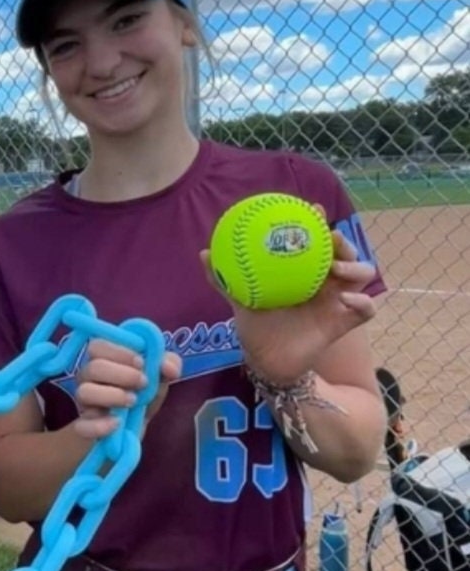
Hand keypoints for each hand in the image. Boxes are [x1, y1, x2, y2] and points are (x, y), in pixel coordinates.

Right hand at [73, 340, 181, 439]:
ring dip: (112, 395)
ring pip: (84, 393)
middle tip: (144, 383)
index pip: (98, 346)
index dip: (119, 351)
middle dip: (122, 373)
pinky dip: (100, 425)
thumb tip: (168, 367)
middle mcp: (88, 379)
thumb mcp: (159, 378)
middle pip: (92, 367)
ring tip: (133, 402)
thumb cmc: (141, 396)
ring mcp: (84, 404)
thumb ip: (169, 364)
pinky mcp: (84, 428)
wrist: (131, 431)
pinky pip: (81, 426)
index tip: (142, 363)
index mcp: (102, 360)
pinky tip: (117, 424)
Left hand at [201, 227, 376, 384]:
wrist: (267, 361)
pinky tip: (346, 300)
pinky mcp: (345, 322)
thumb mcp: (240, 301)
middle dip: (343, 241)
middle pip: (346, 251)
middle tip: (329, 237)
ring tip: (336, 268)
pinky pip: (366, 310)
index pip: (316, 240)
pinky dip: (363, 302)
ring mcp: (338, 300)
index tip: (313, 209)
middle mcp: (325, 281)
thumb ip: (225, 279)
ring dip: (355, 266)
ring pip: (362, 274)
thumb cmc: (257, 327)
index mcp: (303, 270)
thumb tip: (204, 253)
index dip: (318, 222)